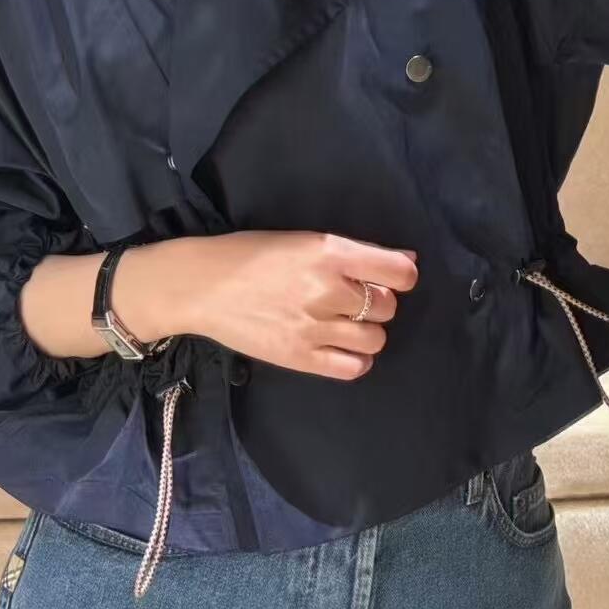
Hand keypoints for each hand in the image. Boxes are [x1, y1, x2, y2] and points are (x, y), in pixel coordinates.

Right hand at [173, 230, 418, 380]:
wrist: (200, 286)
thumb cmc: (251, 255)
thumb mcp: (305, 240)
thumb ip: (357, 252)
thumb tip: (408, 260)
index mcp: (330, 254)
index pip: (400, 273)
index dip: (401, 276)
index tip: (389, 278)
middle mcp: (327, 290)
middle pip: (389, 307)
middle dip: (377, 302)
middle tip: (350, 299)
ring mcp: (314, 328)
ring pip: (376, 339)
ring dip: (366, 332)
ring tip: (343, 324)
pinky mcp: (300, 358)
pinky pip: (353, 368)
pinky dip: (356, 360)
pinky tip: (340, 347)